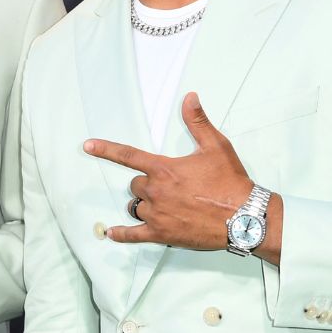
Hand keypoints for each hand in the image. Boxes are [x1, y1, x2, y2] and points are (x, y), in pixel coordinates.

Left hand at [84, 91, 254, 249]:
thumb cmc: (230, 182)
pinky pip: (133, 235)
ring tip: (164, 207)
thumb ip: (197, 121)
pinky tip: (112, 234)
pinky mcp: (162, 235)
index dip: (105, 149)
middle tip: (170, 187)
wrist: (244, 217)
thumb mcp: (216, 146)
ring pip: (135, 207)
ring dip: (143, 205)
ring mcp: (157, 215)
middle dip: (147, 184)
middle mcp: (156, 191)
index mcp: (164, 169)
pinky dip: (121, 235)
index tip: (87, 146)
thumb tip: (189, 97)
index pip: (128, 156)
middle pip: (135, 185)